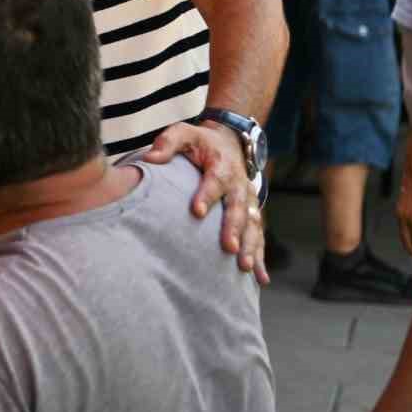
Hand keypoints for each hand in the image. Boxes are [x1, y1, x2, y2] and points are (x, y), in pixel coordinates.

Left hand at [144, 121, 266, 284]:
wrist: (230, 142)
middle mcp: (239, 185)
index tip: (197, 211)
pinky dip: (260, 256)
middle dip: (233, 228)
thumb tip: (151, 158)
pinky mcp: (252, 213)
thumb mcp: (184, 133)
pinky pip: (258, 236)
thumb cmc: (201, 142)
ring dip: (250, 246)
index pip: (214, 181)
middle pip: (237, 208)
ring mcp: (248, 201)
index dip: (206, 195)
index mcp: (221, 166)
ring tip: (244, 267)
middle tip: (228, 247)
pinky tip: (260, 278)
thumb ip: (168, 143)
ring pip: (252, 225)